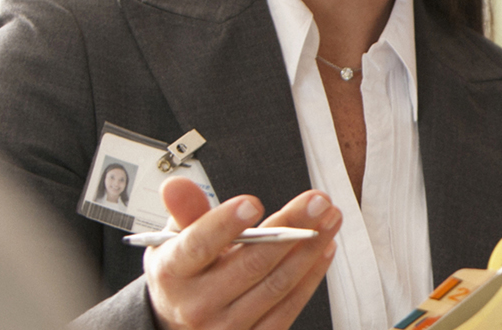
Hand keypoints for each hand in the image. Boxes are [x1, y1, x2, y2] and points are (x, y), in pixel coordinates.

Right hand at [144, 177, 341, 329]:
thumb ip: (185, 211)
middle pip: (251, 264)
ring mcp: (225, 326)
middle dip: (291, 228)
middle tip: (317, 201)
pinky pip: (288, 307)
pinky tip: (324, 249)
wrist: (180, 321)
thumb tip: (176, 185)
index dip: (225, 224)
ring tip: (329, 218)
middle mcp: (196, 305)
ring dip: (310, 249)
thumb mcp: (175, 240)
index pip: (199, 246)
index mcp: (172, 273)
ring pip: (276, 285)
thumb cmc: (184, 274)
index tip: (252, 203)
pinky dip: (311, 276)